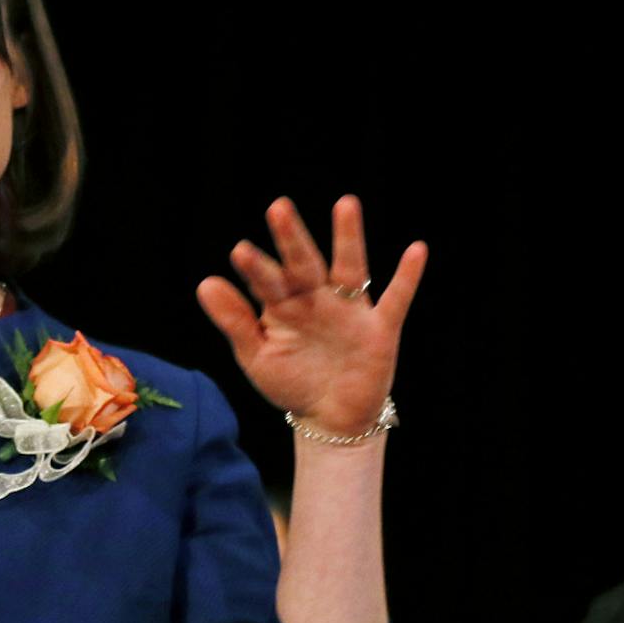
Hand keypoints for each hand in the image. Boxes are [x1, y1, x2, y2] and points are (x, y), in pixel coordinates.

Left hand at [196, 195, 427, 436]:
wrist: (331, 419)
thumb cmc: (291, 381)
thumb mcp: (257, 356)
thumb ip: (235, 321)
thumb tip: (206, 282)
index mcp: (282, 304)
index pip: (267, 281)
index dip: (256, 268)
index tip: (240, 252)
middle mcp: (316, 298)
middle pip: (303, 263)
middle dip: (291, 238)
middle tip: (278, 208)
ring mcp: (348, 310)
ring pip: (348, 268)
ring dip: (348, 238)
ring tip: (345, 203)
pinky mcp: (379, 329)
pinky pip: (396, 299)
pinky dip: (407, 277)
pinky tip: (417, 250)